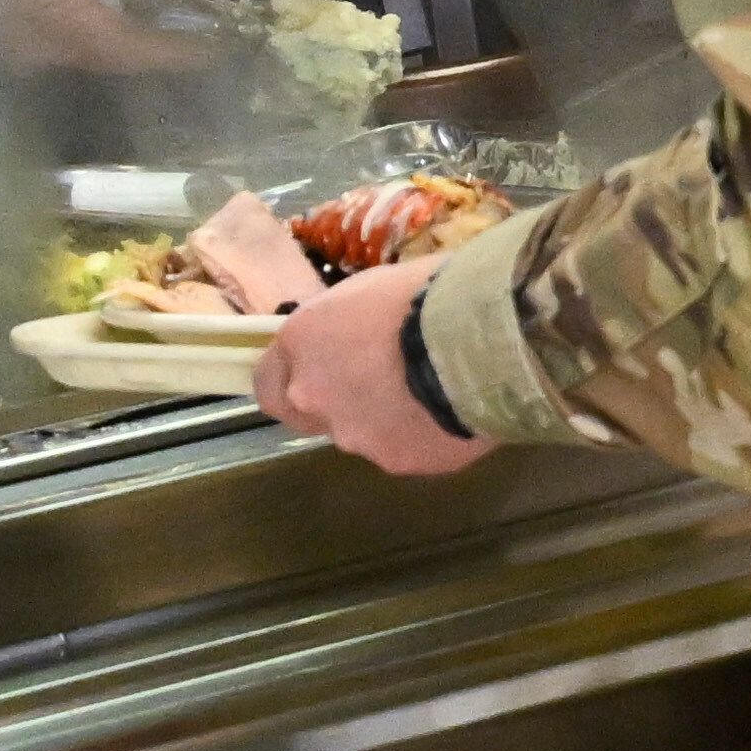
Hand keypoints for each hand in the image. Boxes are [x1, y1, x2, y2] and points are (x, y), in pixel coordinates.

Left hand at [255, 259, 487, 474]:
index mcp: (303, 343)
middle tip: (380, 384)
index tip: (321, 368)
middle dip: (336, 403)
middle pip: (308, 414)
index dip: (293, 376)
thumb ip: (349, 323)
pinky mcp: (399, 462)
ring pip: (360, 434)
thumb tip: (356, 335)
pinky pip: (405, 450)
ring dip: (384, 420)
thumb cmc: (430, 292)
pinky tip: (456, 413)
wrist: (483, 339)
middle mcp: (314, 396)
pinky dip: (424, 436)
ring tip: (434, 396)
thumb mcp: (376, 288)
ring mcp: (355, 436)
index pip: (267, 380)